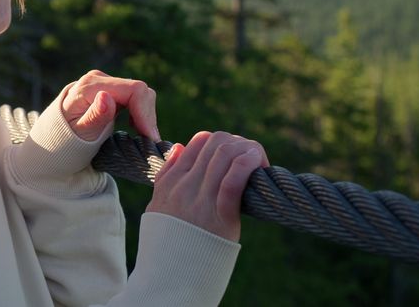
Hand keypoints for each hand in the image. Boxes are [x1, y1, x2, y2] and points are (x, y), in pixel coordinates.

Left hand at [59, 70, 159, 142]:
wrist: (50, 139)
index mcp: (90, 86)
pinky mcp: (109, 90)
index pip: (133, 90)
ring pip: (139, 94)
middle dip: (147, 116)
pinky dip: (139, 113)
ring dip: (145, 116)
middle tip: (147, 142)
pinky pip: (134, 98)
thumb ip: (95, 116)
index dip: (146, 113)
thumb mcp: (79, 134)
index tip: (150, 138)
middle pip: (139, 90)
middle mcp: (98, 79)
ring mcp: (104, 83)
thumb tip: (107, 97)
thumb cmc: (63, 140)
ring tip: (141, 138)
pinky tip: (135, 129)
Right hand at [146, 131, 268, 241]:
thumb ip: (167, 175)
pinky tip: (261, 170)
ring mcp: (201, 200)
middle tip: (254, 164)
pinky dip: (249, 167)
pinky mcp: (220, 217)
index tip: (236, 159)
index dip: (223, 143)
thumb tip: (181, 147)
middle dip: (241, 145)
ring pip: (226, 154)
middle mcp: (185, 186)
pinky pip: (234, 180)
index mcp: (171, 182)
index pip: (199, 141)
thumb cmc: (167, 244)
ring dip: (251, 152)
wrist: (169, 278)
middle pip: (217, 142)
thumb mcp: (158, 205)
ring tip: (260, 167)